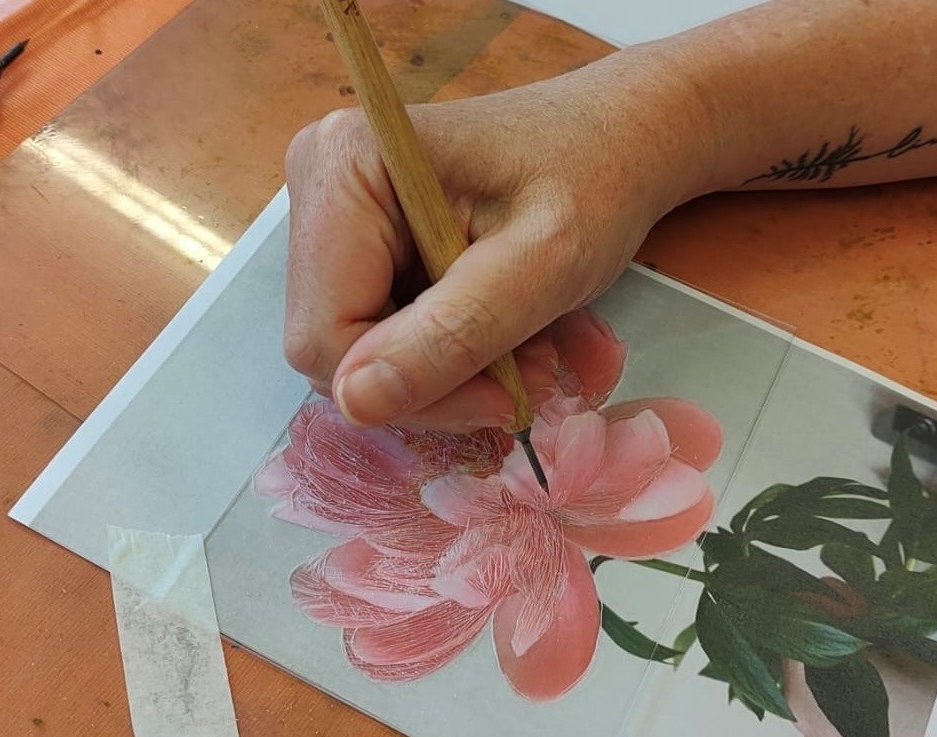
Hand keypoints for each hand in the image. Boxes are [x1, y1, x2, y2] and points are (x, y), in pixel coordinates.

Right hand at [283, 48, 716, 431]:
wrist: (618, 136)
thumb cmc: (594, 178)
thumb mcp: (543, 263)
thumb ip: (453, 332)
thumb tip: (357, 401)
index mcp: (343, 167)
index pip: (323, 334)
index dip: (407, 389)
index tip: (501, 397)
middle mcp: (318, 183)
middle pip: (333, 346)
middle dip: (431, 382)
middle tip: (525, 376)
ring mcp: (332, 213)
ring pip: (356, 349)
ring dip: (444, 372)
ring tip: (525, 353)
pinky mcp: (358, 240)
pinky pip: (376, 330)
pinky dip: (440, 352)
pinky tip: (498, 330)